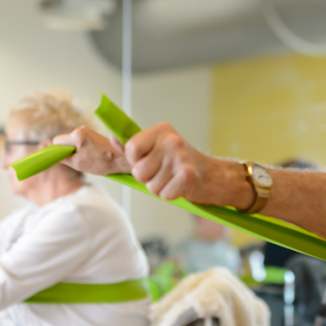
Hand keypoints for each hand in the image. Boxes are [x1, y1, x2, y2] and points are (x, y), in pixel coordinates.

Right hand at [52, 126, 130, 175]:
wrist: (121, 159)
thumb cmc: (102, 162)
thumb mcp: (77, 163)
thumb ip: (62, 158)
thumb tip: (52, 154)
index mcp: (77, 135)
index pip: (56, 141)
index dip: (57, 152)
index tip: (62, 159)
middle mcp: (81, 129)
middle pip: (64, 140)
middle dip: (67, 150)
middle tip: (78, 160)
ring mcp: (88, 130)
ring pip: (72, 141)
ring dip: (75, 150)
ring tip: (87, 158)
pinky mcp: (92, 133)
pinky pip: (80, 140)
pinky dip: (82, 148)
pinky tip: (91, 155)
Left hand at [123, 123, 252, 206]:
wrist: (211, 176)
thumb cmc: (179, 163)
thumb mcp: (156, 148)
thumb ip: (133, 146)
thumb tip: (113, 137)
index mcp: (161, 130)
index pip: (131, 149)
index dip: (135, 162)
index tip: (148, 162)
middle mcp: (171, 140)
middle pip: (139, 171)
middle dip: (147, 178)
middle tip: (163, 173)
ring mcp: (181, 157)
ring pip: (151, 186)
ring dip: (160, 188)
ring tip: (172, 179)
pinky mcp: (187, 175)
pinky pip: (164, 194)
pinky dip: (171, 195)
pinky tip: (180, 186)